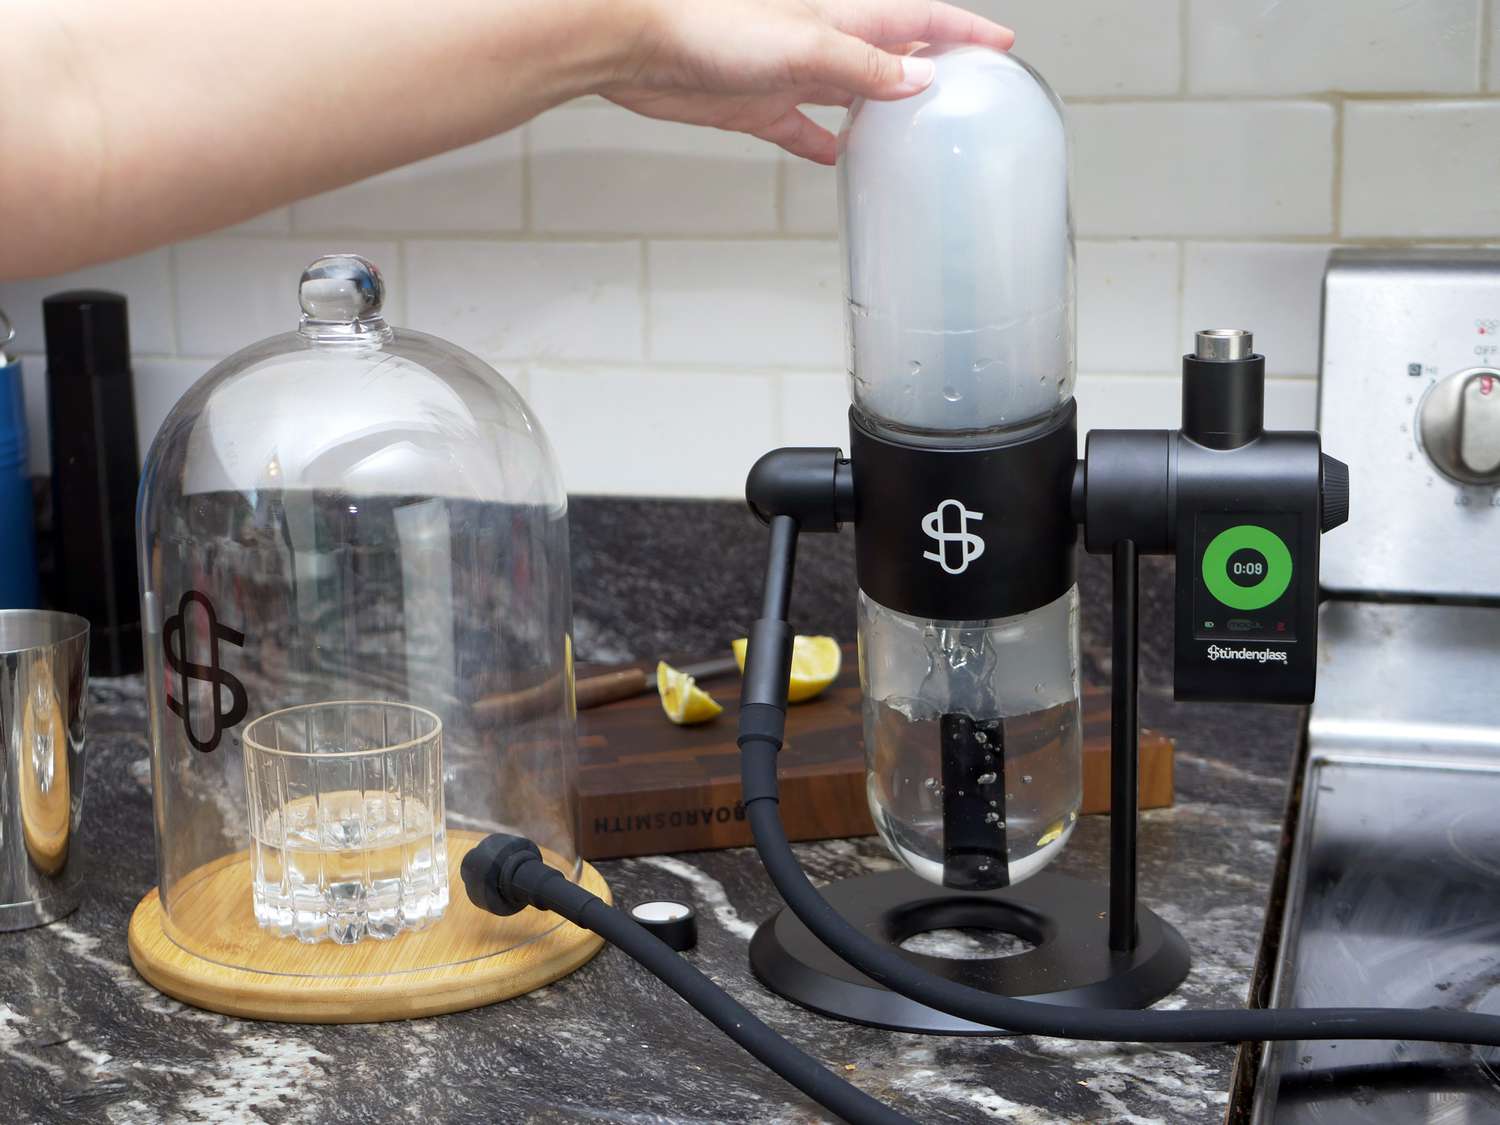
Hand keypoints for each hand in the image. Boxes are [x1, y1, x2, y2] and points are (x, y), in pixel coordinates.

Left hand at [601, 0, 1013, 163]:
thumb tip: (920, 80)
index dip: (961, 31)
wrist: (637, 42)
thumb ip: (864, 65)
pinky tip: (837, 157)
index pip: (918, 18)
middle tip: (967, 93)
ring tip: (915, 135)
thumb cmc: (709, 24)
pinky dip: (822, 142)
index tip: (1001, 46)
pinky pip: (800, 127)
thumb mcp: (804, 44)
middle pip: (890, 55)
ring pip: (851, 93)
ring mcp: (789, 74)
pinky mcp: (756, 104)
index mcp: (841, 14)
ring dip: (881, 111)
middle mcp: (820, 40)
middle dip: (928, 70)